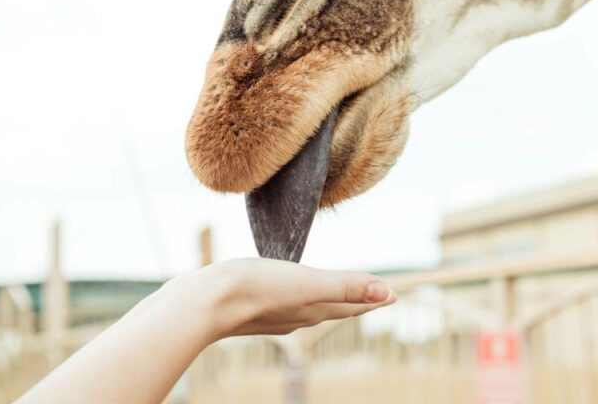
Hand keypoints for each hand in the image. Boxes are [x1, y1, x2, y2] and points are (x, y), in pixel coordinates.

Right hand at [166, 258, 397, 338]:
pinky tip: (289, 292)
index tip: (394, 294)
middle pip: (336, 307)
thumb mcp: (308, 283)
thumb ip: (347, 285)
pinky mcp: (252, 306)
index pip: (354, 304)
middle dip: (357, 299)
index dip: (375, 297)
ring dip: (329, 298)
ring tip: (339, 294)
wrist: (202, 304)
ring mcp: (275, 313)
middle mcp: (298, 315)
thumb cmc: (254, 290)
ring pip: (311, 306)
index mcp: (314, 308)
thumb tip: (390, 293)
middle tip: (375, 295)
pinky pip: (286, 302)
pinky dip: (299, 295)